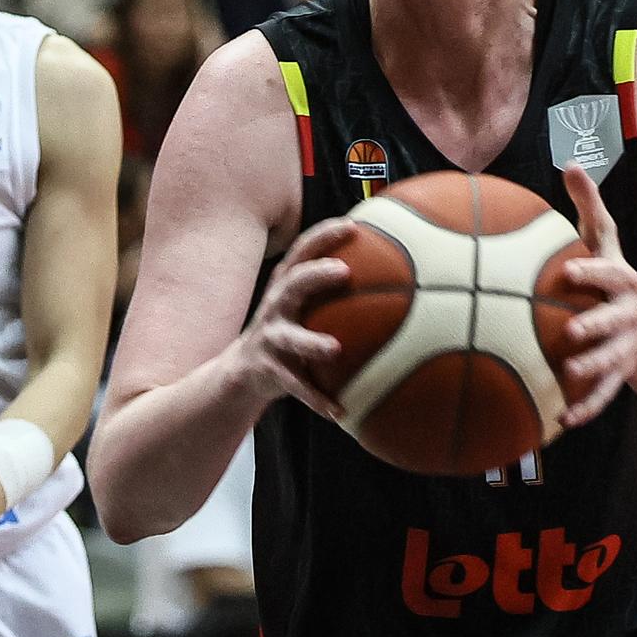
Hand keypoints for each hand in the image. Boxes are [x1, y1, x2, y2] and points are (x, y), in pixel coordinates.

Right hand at [231, 218, 355, 419]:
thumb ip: (332, 290)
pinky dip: (317, 399)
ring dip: (311, 342)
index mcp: (285, 287)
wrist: (243, 371)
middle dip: (315, 274)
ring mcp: (269, 338)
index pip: (302, 252)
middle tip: (343, 271)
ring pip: (289, 338)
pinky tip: (340, 411)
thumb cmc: (287, 331)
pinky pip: (295, 386)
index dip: (324, 236)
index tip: (352, 224)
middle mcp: (274, 307)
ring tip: (335, 349)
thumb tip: (394, 275)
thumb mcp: (302, 306)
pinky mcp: (268, 369)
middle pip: (291, 284)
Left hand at [555, 163, 636, 430]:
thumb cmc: (610, 277)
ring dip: (592, 369)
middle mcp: (628, 314)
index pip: (612, 275)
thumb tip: (571, 162)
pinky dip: (585, 407)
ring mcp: (625, 346)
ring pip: (611, 360)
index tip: (570, 271)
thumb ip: (589, 207)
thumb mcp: (604, 244)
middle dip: (597, 324)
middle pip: (615, 320)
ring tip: (568, 375)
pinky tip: (562, 419)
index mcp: (624, 283)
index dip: (594, 272)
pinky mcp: (618, 374)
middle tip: (572, 330)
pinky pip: (603, 394)